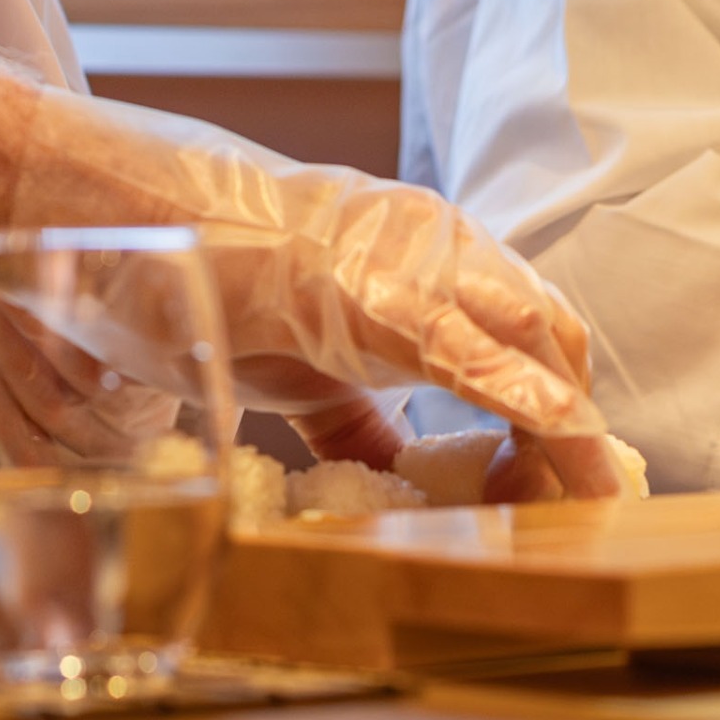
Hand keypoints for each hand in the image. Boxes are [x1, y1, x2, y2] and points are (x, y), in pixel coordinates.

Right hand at [8, 95, 611, 462]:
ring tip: (581, 496)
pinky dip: (518, 391)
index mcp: (428, 266)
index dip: (567, 414)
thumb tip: (397, 477)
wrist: (133, 214)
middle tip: (586, 505)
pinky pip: (460, 344)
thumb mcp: (302, 367)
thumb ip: (357, 418)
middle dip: (579, 427)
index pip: (532, 336)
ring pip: (533, 333)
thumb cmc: (214, 280)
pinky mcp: (365, 287)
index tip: (582, 489)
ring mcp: (408, 257)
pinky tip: (557, 432)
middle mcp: (437, 248)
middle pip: (553, 337)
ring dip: (564, 423)